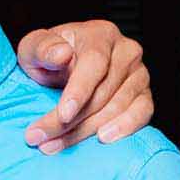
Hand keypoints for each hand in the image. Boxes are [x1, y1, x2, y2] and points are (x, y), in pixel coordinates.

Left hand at [15, 19, 151, 151]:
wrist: (65, 69)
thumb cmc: (49, 58)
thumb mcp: (34, 49)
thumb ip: (42, 48)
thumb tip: (61, 54)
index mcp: (100, 34)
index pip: (94, 62)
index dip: (79, 90)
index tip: (62, 115)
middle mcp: (126, 51)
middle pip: (103, 92)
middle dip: (71, 121)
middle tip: (41, 138)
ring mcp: (139, 74)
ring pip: (117, 107)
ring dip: (86, 131)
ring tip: (55, 145)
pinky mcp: (145, 95)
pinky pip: (142, 114)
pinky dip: (125, 128)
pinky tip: (103, 138)